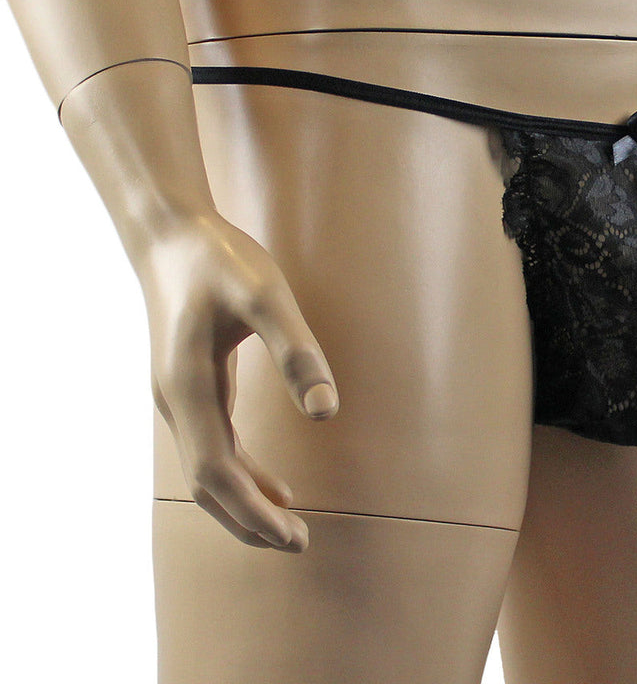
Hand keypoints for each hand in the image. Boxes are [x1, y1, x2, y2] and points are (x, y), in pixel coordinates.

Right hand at [140, 209, 338, 552]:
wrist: (171, 234)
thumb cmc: (219, 260)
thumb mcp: (265, 296)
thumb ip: (296, 352)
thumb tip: (326, 414)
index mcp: (188, 388)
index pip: (216, 472)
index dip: (252, 510)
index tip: (293, 537)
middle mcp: (176, 401)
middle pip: (208, 483)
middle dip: (249, 519)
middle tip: (298, 543)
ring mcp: (179, 395)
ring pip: (208, 468)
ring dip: (245, 500)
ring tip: (288, 525)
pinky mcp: (189, 383)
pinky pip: (212, 444)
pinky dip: (239, 471)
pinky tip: (270, 481)